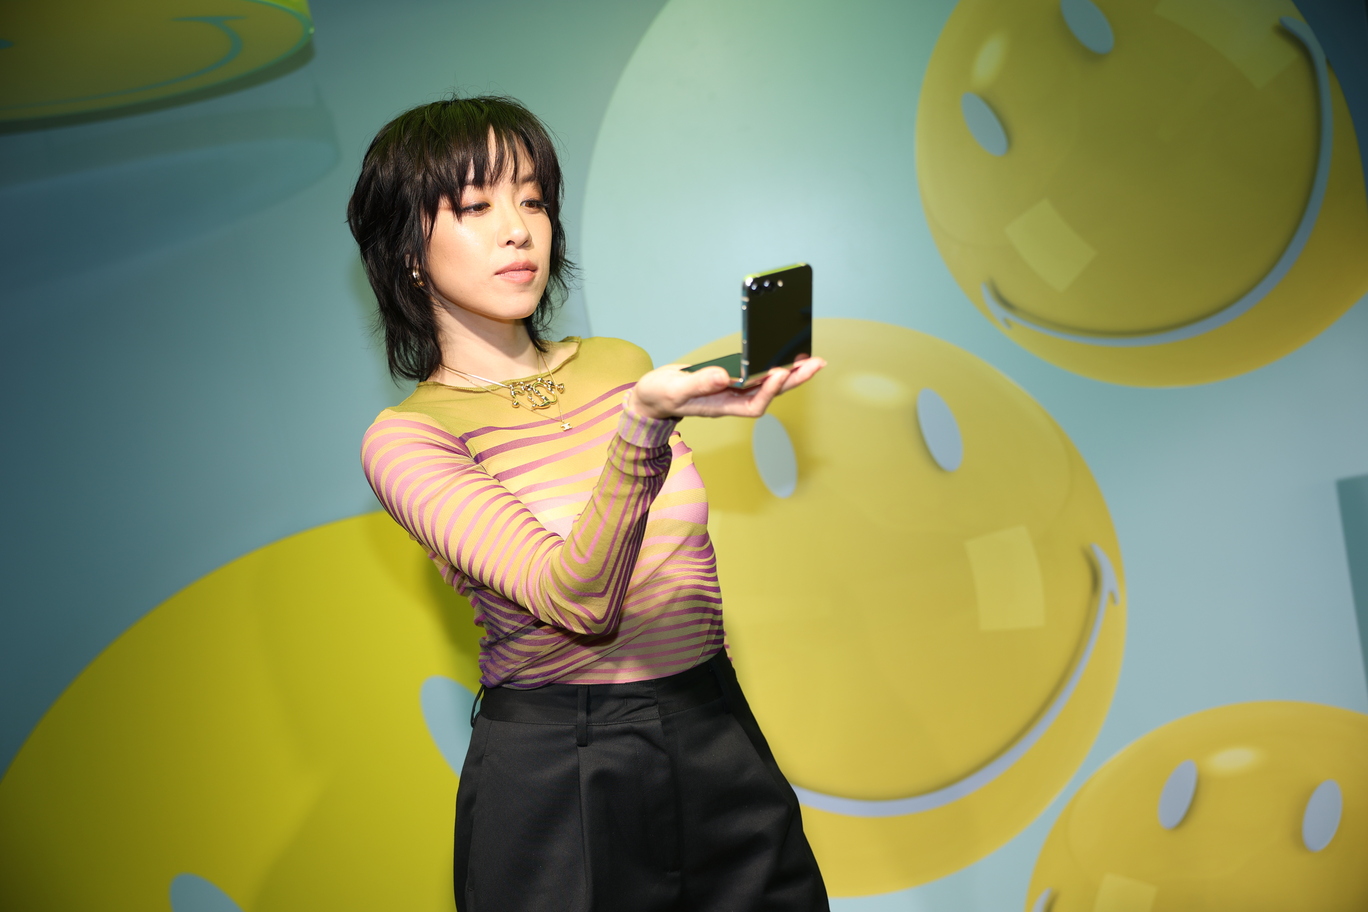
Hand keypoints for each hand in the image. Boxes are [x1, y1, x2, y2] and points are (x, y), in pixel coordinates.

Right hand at [626, 356, 825, 419]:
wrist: (653, 395)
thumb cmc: (661, 396)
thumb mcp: (676, 390)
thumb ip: (698, 385)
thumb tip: (722, 377)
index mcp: (721, 406)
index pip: (753, 404)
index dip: (769, 391)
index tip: (779, 373)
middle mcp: (732, 399)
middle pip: (769, 393)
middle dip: (793, 380)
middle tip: (816, 364)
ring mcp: (732, 389)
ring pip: (767, 382)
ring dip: (791, 372)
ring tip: (812, 359)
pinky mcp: (731, 377)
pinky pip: (757, 372)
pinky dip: (773, 364)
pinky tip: (785, 354)